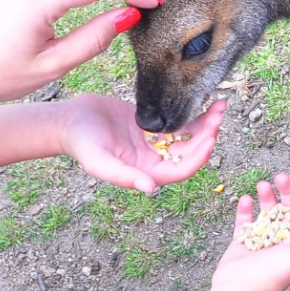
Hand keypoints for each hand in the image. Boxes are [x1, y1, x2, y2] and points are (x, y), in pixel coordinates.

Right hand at [58, 95, 226, 192]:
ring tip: (220, 105)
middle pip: (190, 152)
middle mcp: (156, 161)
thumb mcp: (99, 161)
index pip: (181, 170)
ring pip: (189, 137)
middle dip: (208, 135)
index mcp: (147, 174)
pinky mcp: (154, 126)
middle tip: (219, 114)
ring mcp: (156, 144)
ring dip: (206, 124)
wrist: (70, 121)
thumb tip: (150, 189)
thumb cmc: (81, 144)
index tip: (211, 137)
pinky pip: (180, 122)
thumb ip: (123, 176)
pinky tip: (206, 101)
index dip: (198, 156)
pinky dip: (194, 114)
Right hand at [211, 174, 289, 290]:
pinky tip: (246, 200)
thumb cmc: (272, 276)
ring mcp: (263, 240)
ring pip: (267, 212)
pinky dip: (245, 209)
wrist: (240, 290)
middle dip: (287, 192)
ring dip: (266, 197)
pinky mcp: (244, 242)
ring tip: (262, 185)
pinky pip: (245, 221)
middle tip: (281, 177)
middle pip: (289, 209)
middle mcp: (284, 240)